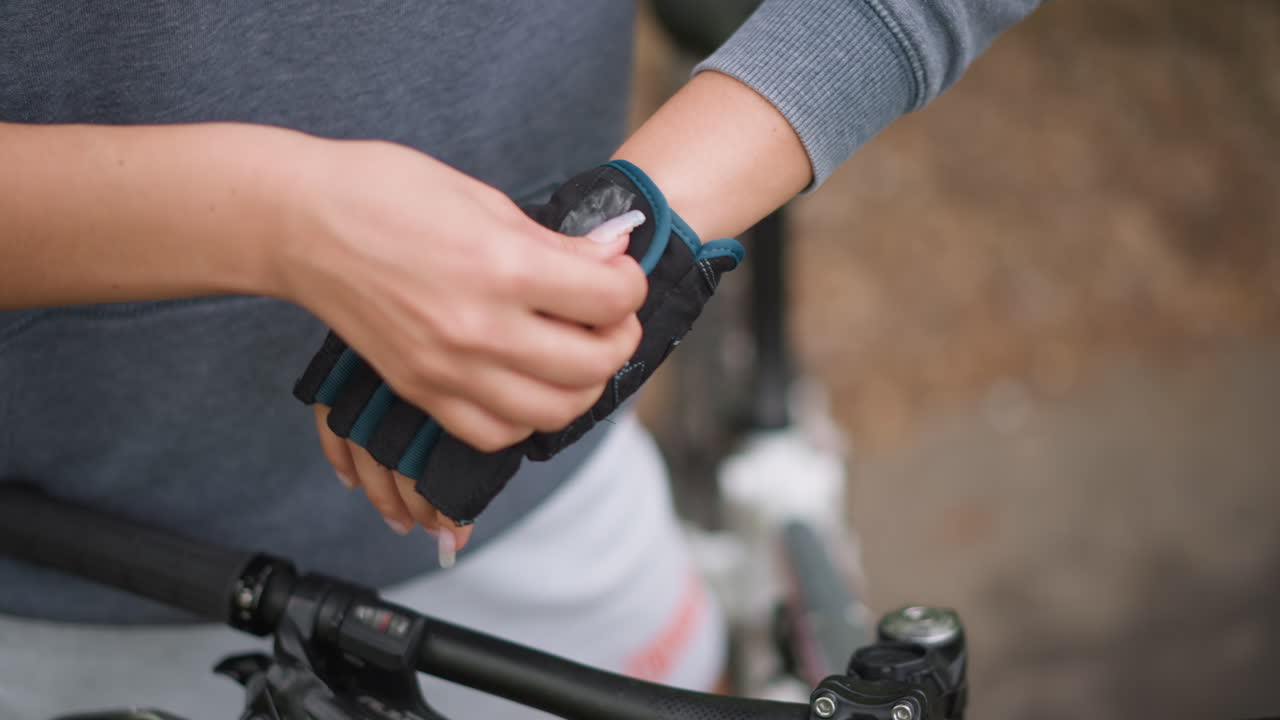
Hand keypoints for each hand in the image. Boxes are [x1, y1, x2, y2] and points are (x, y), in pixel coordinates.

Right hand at [275, 139, 645, 448]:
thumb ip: (555, 241)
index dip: (631, 284)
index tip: (619, 273)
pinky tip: (527, 382)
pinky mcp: (421, 390)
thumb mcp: (484, 199)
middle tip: (610, 318)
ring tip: (575, 353)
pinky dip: (526, 416)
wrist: (299, 223)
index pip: (611, 298)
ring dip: (581, 385)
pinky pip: (496, 434)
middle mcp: (480, 327)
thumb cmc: (386, 192)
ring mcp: (448, 368)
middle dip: (619, 338)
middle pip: (593, 364)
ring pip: (554, 411)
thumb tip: (616, 254)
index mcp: (502, 265)